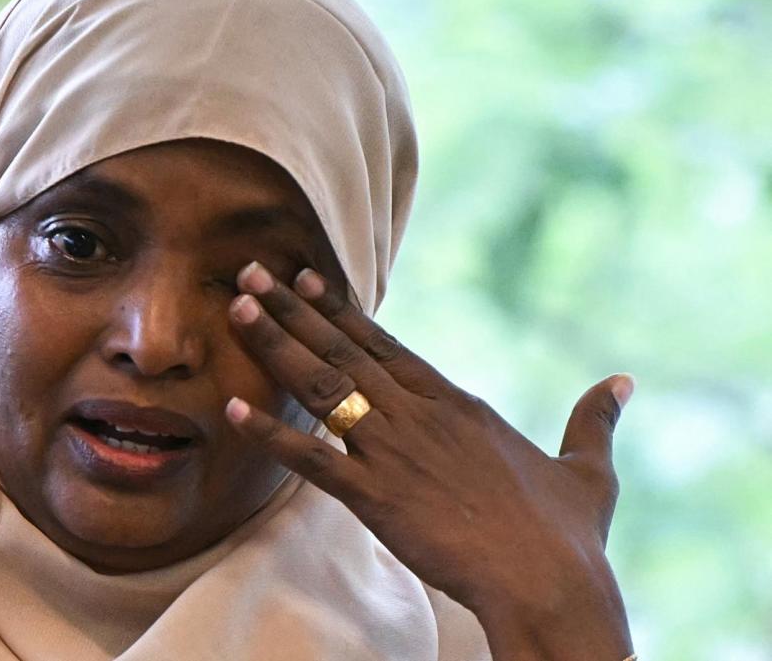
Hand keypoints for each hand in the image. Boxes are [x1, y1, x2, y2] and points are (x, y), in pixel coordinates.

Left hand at [224, 261, 634, 660]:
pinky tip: (229, 410)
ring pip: (321, 386)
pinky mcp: (374, 495)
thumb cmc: (567, 533)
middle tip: (249, 272)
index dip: (341, 310)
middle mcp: (418, 414)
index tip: (305, 279)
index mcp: (456, 404)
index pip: (386, 344)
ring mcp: (392, 451)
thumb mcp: (588, 469)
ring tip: (234, 308)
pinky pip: (309, 459)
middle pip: (342, 350)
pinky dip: (268, 434)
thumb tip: (623, 383)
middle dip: (291, 309)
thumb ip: (593, 420)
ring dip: (274, 345)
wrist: (548, 580)